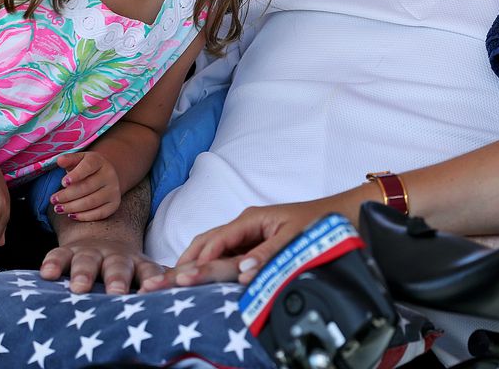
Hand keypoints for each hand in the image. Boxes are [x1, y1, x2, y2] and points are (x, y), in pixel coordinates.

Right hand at [39, 228, 164, 294]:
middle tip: (117, 292)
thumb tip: (185, 297)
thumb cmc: (126, 267)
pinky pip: (58, 255)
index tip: (154, 289)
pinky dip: (53, 264)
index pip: (148, 271)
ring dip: (84, 273)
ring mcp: (91, 253)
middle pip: (118, 266)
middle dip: (117, 279)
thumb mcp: (142, 272)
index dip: (152, 279)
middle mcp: (116, 257)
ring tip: (80, 288)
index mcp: (138, 263)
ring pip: (88, 261)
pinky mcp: (67, 252)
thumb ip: (156, 283)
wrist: (100, 237)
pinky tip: (47, 274)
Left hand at [50, 150, 120, 221]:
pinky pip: (99, 213)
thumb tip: (60, 160)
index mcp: (99, 161)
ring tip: (58, 208)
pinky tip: (71, 214)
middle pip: (87, 187)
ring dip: (72, 207)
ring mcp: (113, 190)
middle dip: (67, 195)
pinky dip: (84, 216)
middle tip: (53, 200)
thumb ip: (69, 159)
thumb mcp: (78, 160)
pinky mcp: (114, 204)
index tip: (63, 183)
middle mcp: (109, 175)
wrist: (105, 176)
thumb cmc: (85, 169)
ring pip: (92, 202)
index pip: (88, 166)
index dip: (76, 175)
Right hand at [140, 198, 334, 290]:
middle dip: (183, 262)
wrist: (339, 215)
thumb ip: (267, 255)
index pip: (216, 240)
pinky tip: (196, 280)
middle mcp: (244, 226)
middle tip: (158, 283)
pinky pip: (225, 257)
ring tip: (168, 284)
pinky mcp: (252, 246)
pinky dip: (208, 268)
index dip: (199, 260)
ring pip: (212, 251)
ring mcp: (247, 236)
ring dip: (192, 265)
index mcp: (250, 219)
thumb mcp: (293, 239)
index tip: (182, 278)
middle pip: (205, 244)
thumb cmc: (317, 223)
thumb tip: (243, 272)